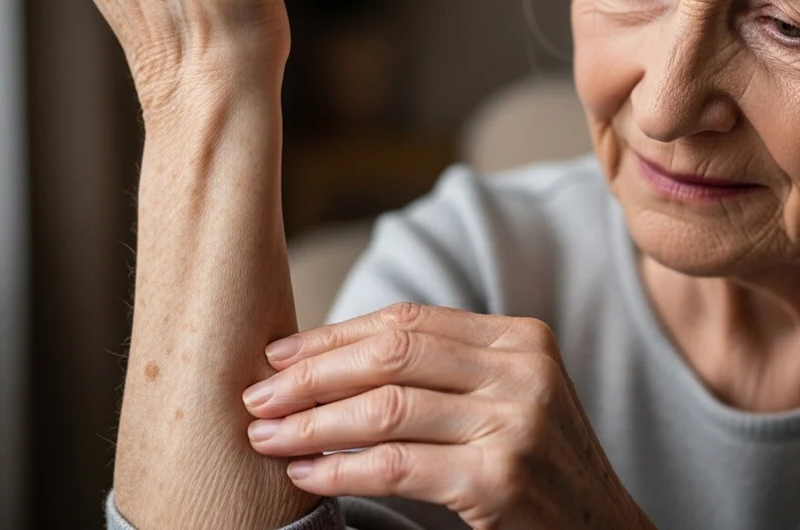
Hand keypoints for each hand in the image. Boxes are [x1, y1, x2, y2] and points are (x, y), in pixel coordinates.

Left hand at [242, 303, 655, 529]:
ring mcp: (515, 422)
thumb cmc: (541, 466)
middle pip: (392, 354)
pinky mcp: (498, 478)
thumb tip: (335, 360)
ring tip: (267, 436)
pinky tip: (305, 474)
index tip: (280, 354)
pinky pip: (395, 465)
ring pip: (386, 407)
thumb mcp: (512, 398)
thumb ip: (450, 371)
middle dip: (313, 374)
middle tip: (257, 395)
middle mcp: (523, 370)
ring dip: (312, 422)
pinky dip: (340, 469)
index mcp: (522, 337)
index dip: (336, 334)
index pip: (410, 320)